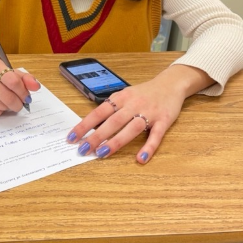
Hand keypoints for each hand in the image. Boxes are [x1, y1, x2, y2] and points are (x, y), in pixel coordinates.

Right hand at [0, 56, 39, 117]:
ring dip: (8, 107)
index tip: (26, 97)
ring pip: (1, 106)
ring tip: (5, 101)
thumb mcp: (9, 71)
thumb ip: (25, 78)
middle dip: (17, 104)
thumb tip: (36, 86)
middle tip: (19, 104)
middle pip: (8, 97)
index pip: (13, 81)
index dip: (23, 92)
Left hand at [67, 65, 213, 162]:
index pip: (99, 112)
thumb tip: (91, 126)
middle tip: (83, 149)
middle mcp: (133, 104)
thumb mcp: (125, 95)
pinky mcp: (164, 120)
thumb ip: (111, 108)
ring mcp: (149, 113)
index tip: (72, 137)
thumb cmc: (143, 93)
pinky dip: (148, 147)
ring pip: (131, 128)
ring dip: (116, 142)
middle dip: (96, 136)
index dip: (85, 125)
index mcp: (121, 98)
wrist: (170, 84)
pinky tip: (140, 158)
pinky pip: (156, 135)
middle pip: (113, 121)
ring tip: (102, 153)